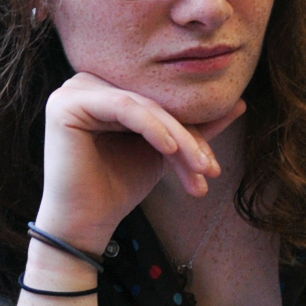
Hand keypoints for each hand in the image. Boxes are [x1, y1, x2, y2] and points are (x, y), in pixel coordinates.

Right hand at [35, 73, 241, 252]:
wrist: (86, 222)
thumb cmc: (121, 184)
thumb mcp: (167, 150)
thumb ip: (195, 127)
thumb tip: (239, 103)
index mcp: (109, 89)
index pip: (163, 103)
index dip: (194, 131)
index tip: (214, 166)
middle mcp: (88, 83)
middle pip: (156, 104)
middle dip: (190, 138)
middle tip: (211, 169)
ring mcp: (74, 90)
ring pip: (146, 107)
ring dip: (179, 138)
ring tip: (199, 168)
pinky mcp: (66, 104)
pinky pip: (124, 108)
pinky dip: (153, 128)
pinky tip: (171, 149)